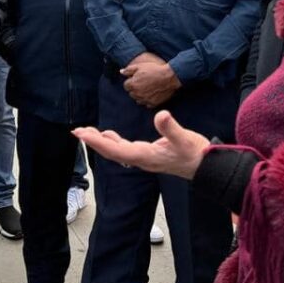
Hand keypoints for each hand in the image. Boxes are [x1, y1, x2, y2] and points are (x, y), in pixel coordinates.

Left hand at [73, 111, 208, 180]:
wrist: (207, 167)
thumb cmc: (196, 153)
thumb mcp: (185, 139)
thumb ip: (171, 128)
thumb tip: (161, 115)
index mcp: (145, 156)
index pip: (116, 149)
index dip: (97, 142)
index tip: (82, 134)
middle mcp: (141, 159)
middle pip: (111, 152)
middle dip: (93, 142)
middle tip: (77, 131)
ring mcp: (144, 159)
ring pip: (117, 151)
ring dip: (101, 142)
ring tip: (86, 133)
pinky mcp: (149, 155)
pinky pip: (125, 150)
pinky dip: (113, 142)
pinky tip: (108, 135)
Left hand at [120, 54, 180, 107]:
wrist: (169, 77)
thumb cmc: (154, 70)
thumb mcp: (140, 66)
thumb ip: (128, 70)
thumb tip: (121, 72)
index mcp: (133, 84)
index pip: (126, 86)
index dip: (131, 81)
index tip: (137, 79)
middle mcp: (137, 94)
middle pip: (131, 93)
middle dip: (135, 89)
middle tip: (143, 83)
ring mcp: (145, 99)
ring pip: (138, 100)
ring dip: (140, 95)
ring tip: (147, 88)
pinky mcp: (152, 103)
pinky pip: (146, 104)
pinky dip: (148, 100)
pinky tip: (152, 94)